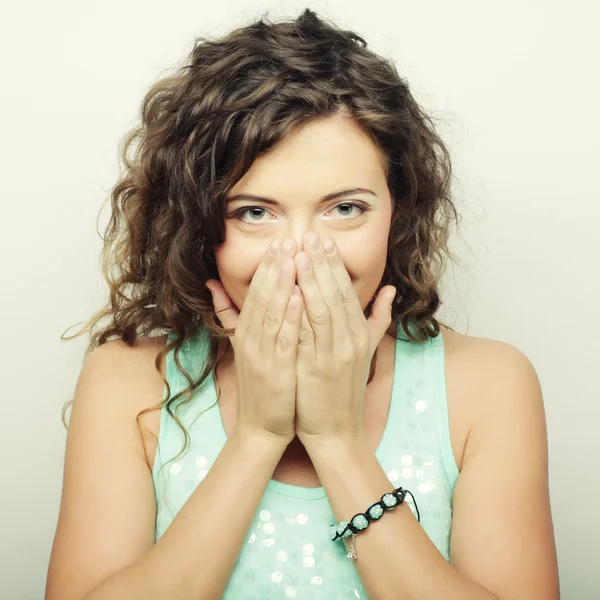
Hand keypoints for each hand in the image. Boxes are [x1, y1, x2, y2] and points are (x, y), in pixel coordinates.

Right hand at [206, 238, 303, 447]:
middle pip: (263, 297)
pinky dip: (289, 318)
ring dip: (282, 284)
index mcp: (246, 333)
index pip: (256, 293)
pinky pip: (283, 340)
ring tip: (292, 258)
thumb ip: (229, 315)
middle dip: (275, 267)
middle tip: (288, 239)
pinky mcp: (276, 371)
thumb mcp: (241, 347)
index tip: (280, 243)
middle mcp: (251, 340)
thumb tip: (212, 285)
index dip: (267, 267)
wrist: (261, 426)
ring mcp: (262, 355)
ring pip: (271, 313)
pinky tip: (299, 298)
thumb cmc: (259, 385)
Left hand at [292, 232, 395, 448]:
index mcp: (360, 334)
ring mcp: (334, 354)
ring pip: (322, 309)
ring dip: (310, 279)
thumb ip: (378, 320)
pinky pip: (308, 334)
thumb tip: (389, 290)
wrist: (336, 429)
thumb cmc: (344, 388)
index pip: (348, 291)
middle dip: (322, 263)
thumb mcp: (366, 352)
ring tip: (298, 253)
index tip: (323, 241)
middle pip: (336, 294)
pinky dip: (300, 311)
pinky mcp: (316, 368)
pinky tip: (291, 290)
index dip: (335, 265)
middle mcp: (350, 340)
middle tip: (309, 236)